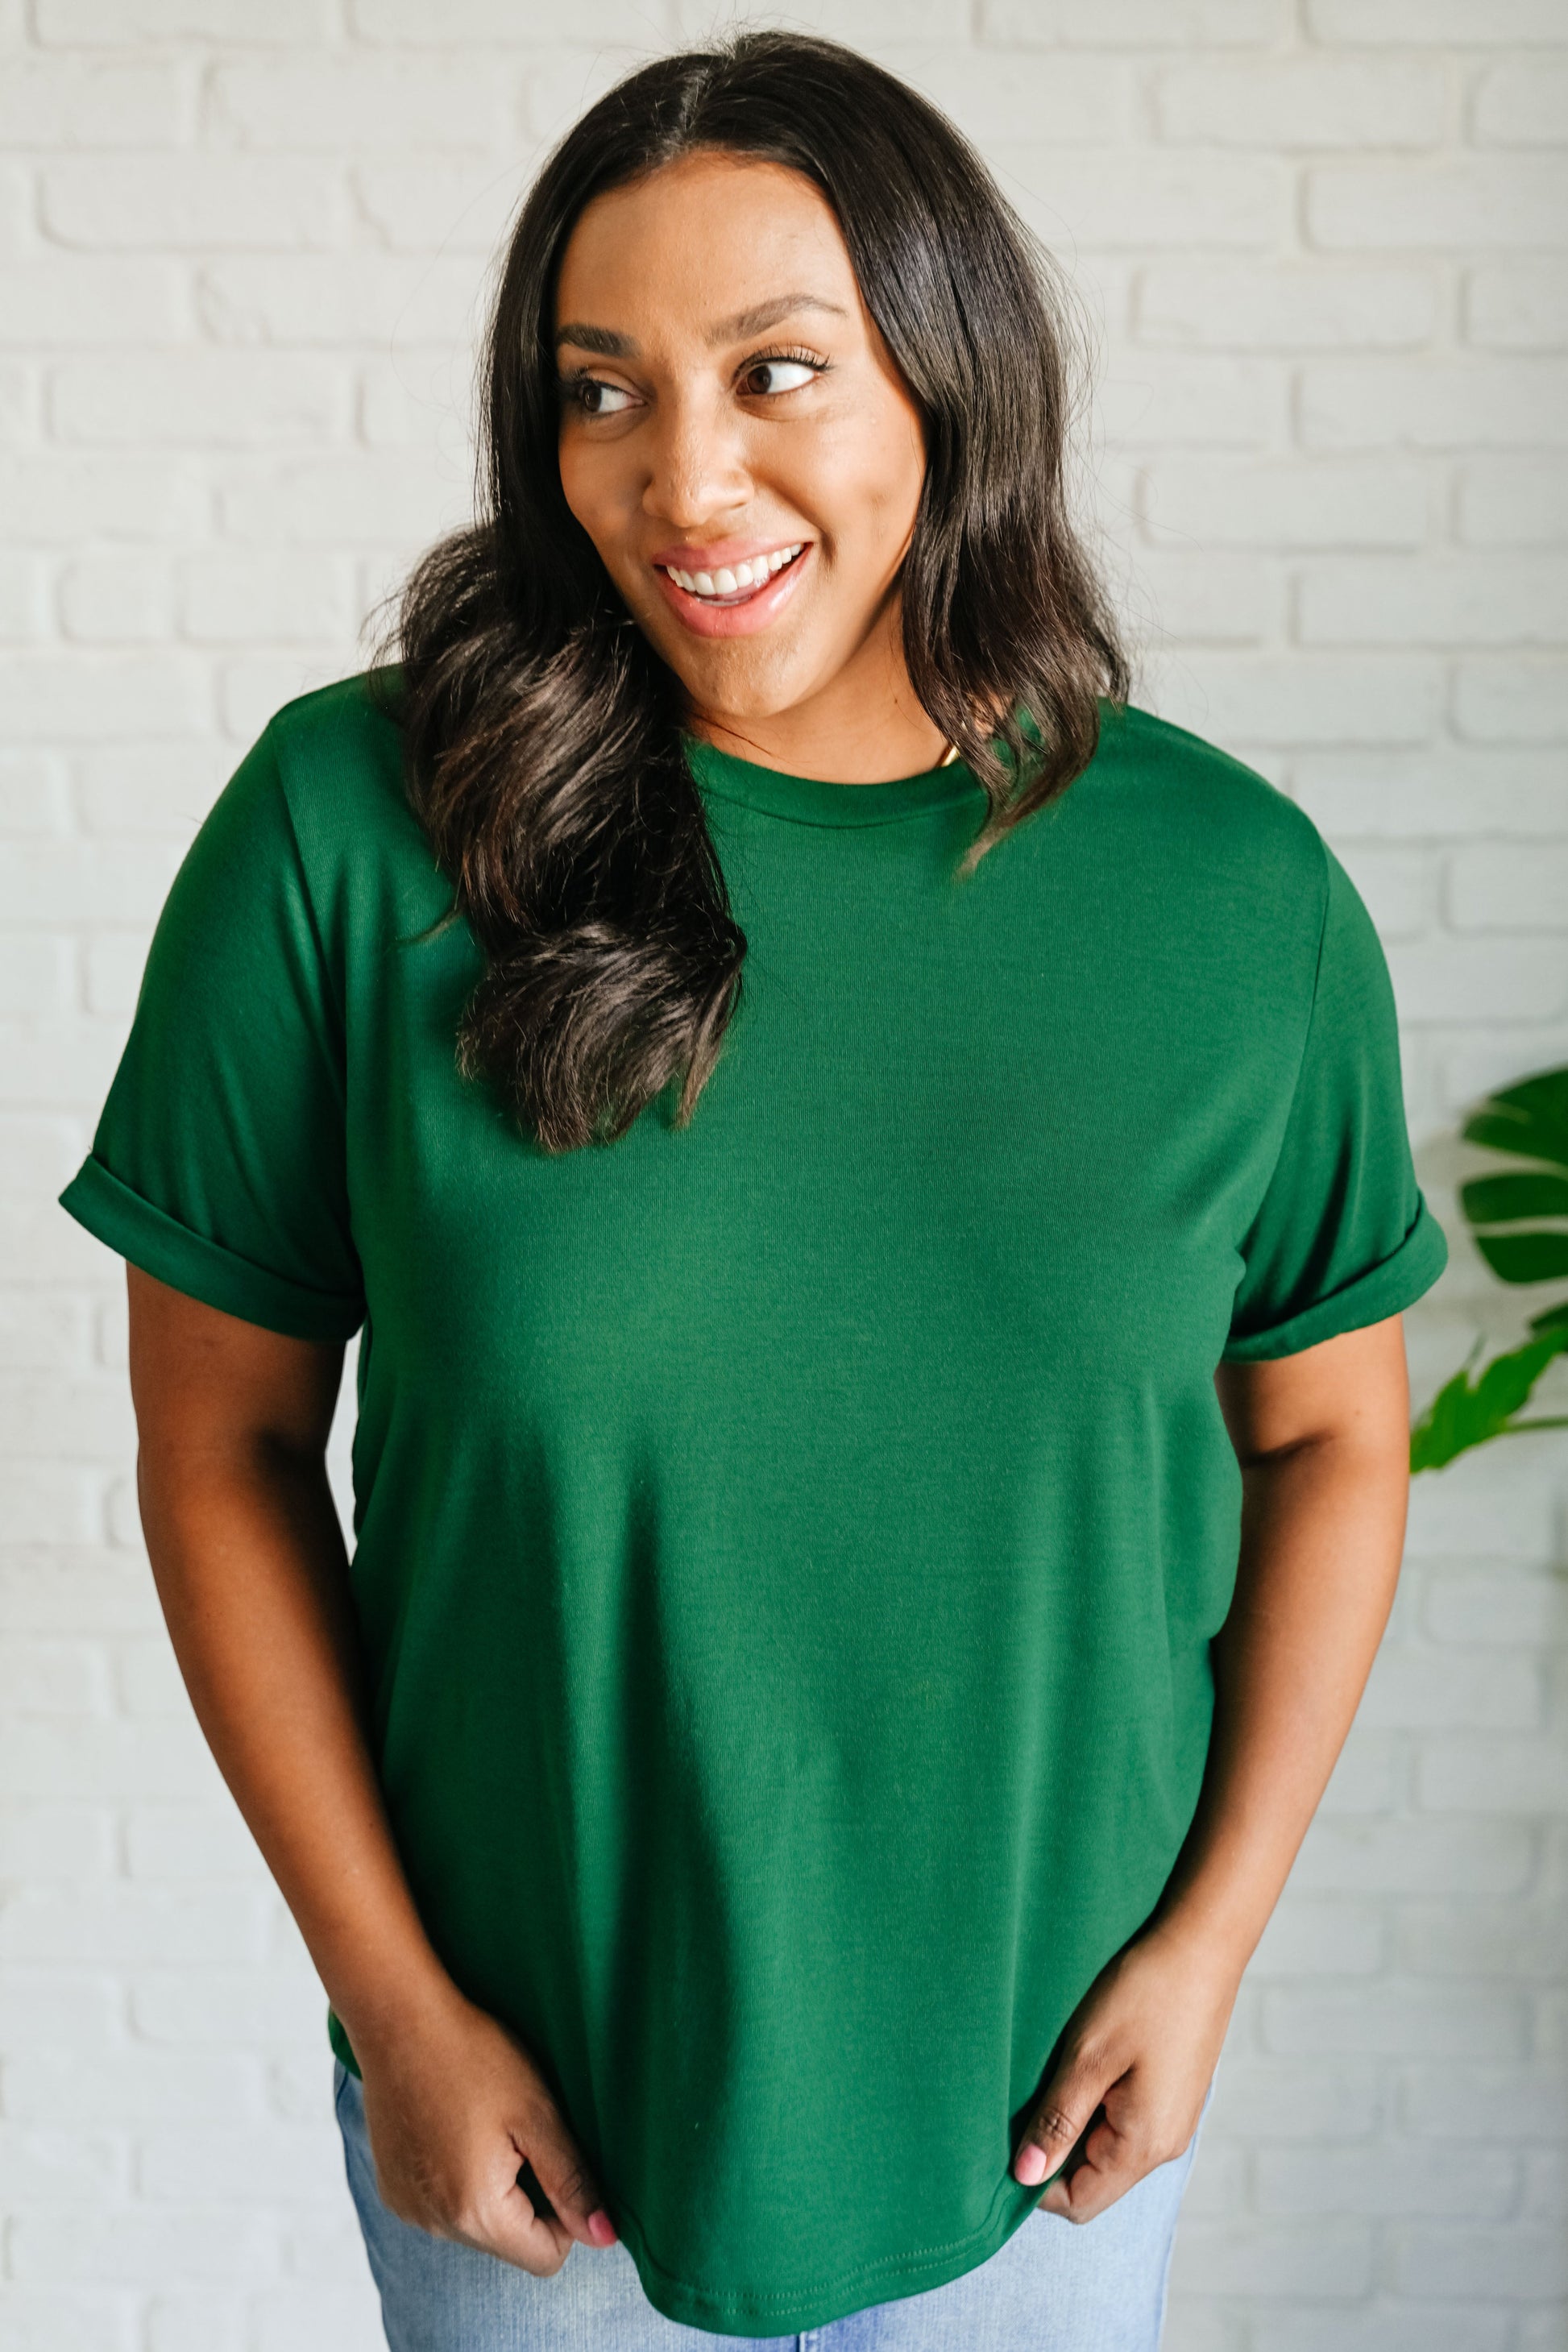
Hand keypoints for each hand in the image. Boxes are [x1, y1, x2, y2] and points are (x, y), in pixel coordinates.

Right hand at [353, 1980, 616, 2273]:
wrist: (399, 2019)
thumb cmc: (475, 2056)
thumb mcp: (537, 2113)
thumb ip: (572, 2181)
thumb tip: (605, 2237)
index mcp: (478, 2212)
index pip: (545, 2259)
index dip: (566, 2216)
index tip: (556, 2158)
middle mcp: (437, 2226)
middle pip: (509, 2245)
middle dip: (528, 2201)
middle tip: (520, 2134)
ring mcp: (409, 2211)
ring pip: (476, 2227)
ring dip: (493, 2192)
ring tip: (485, 2127)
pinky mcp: (392, 2191)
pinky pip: (442, 2209)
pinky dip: (457, 2182)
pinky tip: (454, 2129)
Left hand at [1013, 1922, 1236, 2221]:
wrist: (1203, 1945)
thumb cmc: (1145, 1994)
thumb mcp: (1089, 2056)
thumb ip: (1058, 2120)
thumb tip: (1024, 2176)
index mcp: (1145, 2145)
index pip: (1080, 2202)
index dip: (1036, 2182)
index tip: (1004, 2141)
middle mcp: (1165, 2143)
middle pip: (1094, 2178)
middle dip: (1054, 2149)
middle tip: (1023, 2098)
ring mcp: (1174, 2119)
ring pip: (1108, 2147)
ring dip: (1075, 2122)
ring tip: (1054, 2073)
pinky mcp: (1175, 2093)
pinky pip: (1126, 2121)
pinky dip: (1097, 2104)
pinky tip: (1085, 2063)